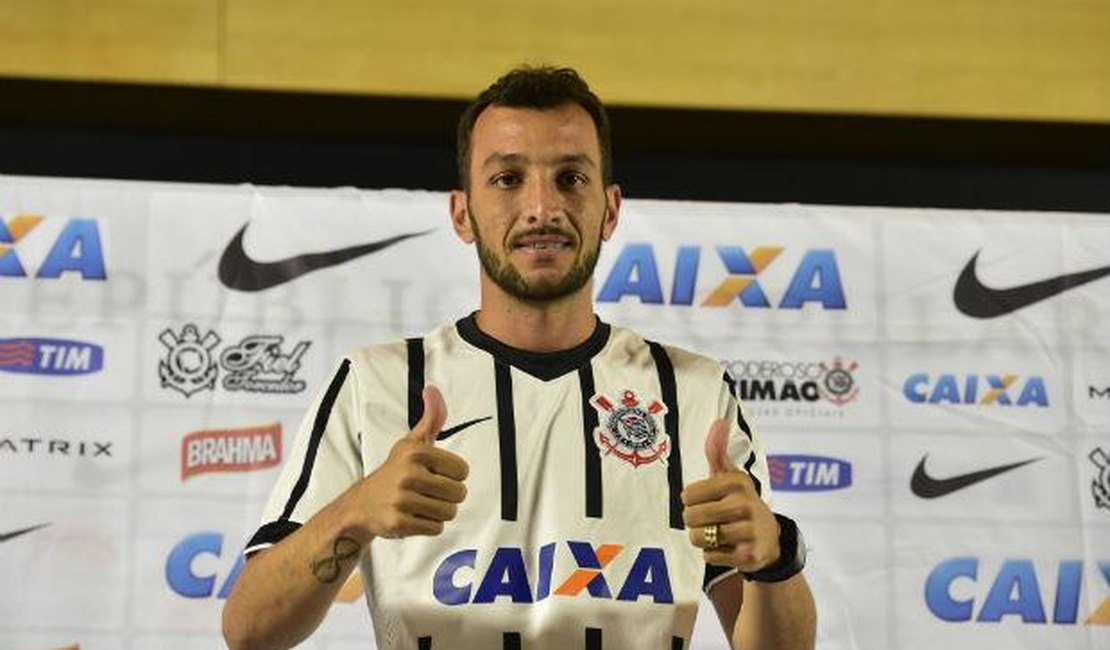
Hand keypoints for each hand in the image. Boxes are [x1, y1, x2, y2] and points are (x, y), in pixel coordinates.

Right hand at [354, 385, 468, 539]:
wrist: (361, 505)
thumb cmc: (394, 471)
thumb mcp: (411, 442)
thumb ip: (431, 419)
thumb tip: (432, 389)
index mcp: (415, 453)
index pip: (462, 470)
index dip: (453, 475)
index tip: (435, 473)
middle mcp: (408, 475)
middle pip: (459, 493)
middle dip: (448, 496)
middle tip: (428, 492)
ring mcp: (402, 500)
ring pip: (449, 512)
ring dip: (439, 511)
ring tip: (421, 504)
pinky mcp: (399, 523)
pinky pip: (436, 528)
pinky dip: (428, 525)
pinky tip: (413, 516)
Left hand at [682, 419, 780, 571]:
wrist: (771, 538)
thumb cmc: (740, 502)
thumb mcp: (731, 475)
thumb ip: (718, 450)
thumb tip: (720, 420)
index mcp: (735, 481)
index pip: (687, 495)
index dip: (692, 500)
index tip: (708, 500)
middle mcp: (744, 504)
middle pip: (690, 517)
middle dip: (695, 521)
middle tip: (712, 519)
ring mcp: (748, 530)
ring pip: (698, 538)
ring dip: (703, 539)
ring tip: (719, 533)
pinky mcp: (748, 555)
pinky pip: (710, 556)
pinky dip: (714, 554)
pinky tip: (729, 547)